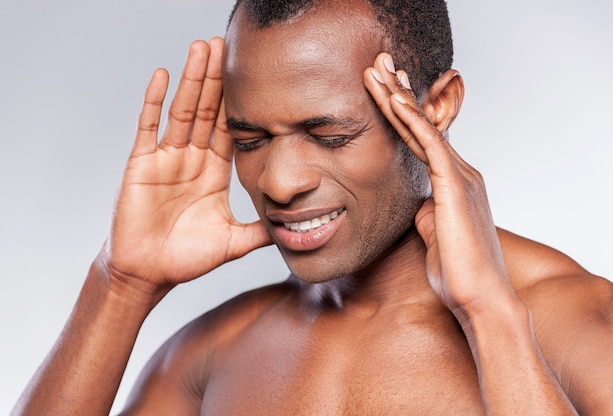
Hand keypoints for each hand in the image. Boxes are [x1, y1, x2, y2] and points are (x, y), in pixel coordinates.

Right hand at [100, 38, 270, 296]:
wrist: (149, 273)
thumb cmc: (187, 259)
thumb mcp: (234, 242)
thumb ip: (262, 231)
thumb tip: (295, 229)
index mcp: (214, 172)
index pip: (231, 128)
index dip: (240, 102)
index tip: (252, 76)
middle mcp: (192, 159)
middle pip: (208, 111)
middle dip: (217, 79)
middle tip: (225, 45)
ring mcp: (166, 159)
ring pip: (183, 111)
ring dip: (192, 80)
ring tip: (201, 49)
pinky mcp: (142, 164)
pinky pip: (148, 127)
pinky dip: (154, 102)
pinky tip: (163, 76)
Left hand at [364, 53, 515, 319]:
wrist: (480, 298)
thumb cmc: (458, 273)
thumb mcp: (434, 235)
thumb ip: (427, 213)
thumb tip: (418, 205)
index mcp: (456, 184)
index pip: (425, 141)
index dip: (404, 115)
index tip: (384, 93)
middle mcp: (463, 173)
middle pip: (424, 125)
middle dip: (399, 94)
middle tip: (378, 67)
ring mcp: (462, 177)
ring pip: (424, 128)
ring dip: (398, 98)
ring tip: (377, 71)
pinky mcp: (456, 186)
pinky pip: (430, 145)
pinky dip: (411, 121)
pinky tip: (393, 100)